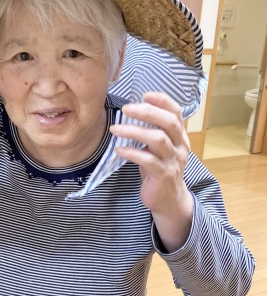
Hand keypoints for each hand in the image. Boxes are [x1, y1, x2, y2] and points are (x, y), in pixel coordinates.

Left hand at [110, 92, 192, 251]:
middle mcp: (180, 146)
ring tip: (115, 129)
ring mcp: (173, 161)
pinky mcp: (164, 176)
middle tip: (126, 109)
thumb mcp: (157, 149)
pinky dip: (132, 153)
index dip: (162, 101)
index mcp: (179, 137)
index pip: (176, 112)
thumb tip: (131, 112)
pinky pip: (148, 160)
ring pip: (158, 140)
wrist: (168, 200)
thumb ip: (151, 131)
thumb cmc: (159, 170)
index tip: (145, 95)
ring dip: (134, 132)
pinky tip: (119, 149)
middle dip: (147, 112)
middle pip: (168, 122)